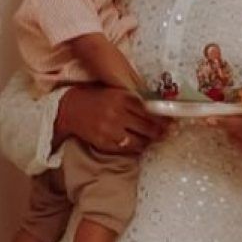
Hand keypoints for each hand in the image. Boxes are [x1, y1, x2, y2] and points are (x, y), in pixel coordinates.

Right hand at [54, 85, 169, 154]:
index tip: (170, 122)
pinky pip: (125, 149)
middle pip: (147, 127)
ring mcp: (110, 129)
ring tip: (153, 140)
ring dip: (148, 141)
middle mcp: (117, 113)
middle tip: (166, 133)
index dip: (162, 119)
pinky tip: (139, 145)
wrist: (70, 108)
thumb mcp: (116, 93)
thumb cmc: (97, 98)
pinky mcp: (103, 142)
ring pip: (139, 140)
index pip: (149, 111)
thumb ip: (135, 101)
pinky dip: (135, 148)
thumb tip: (158, 110)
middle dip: (159, 131)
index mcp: (123, 98)